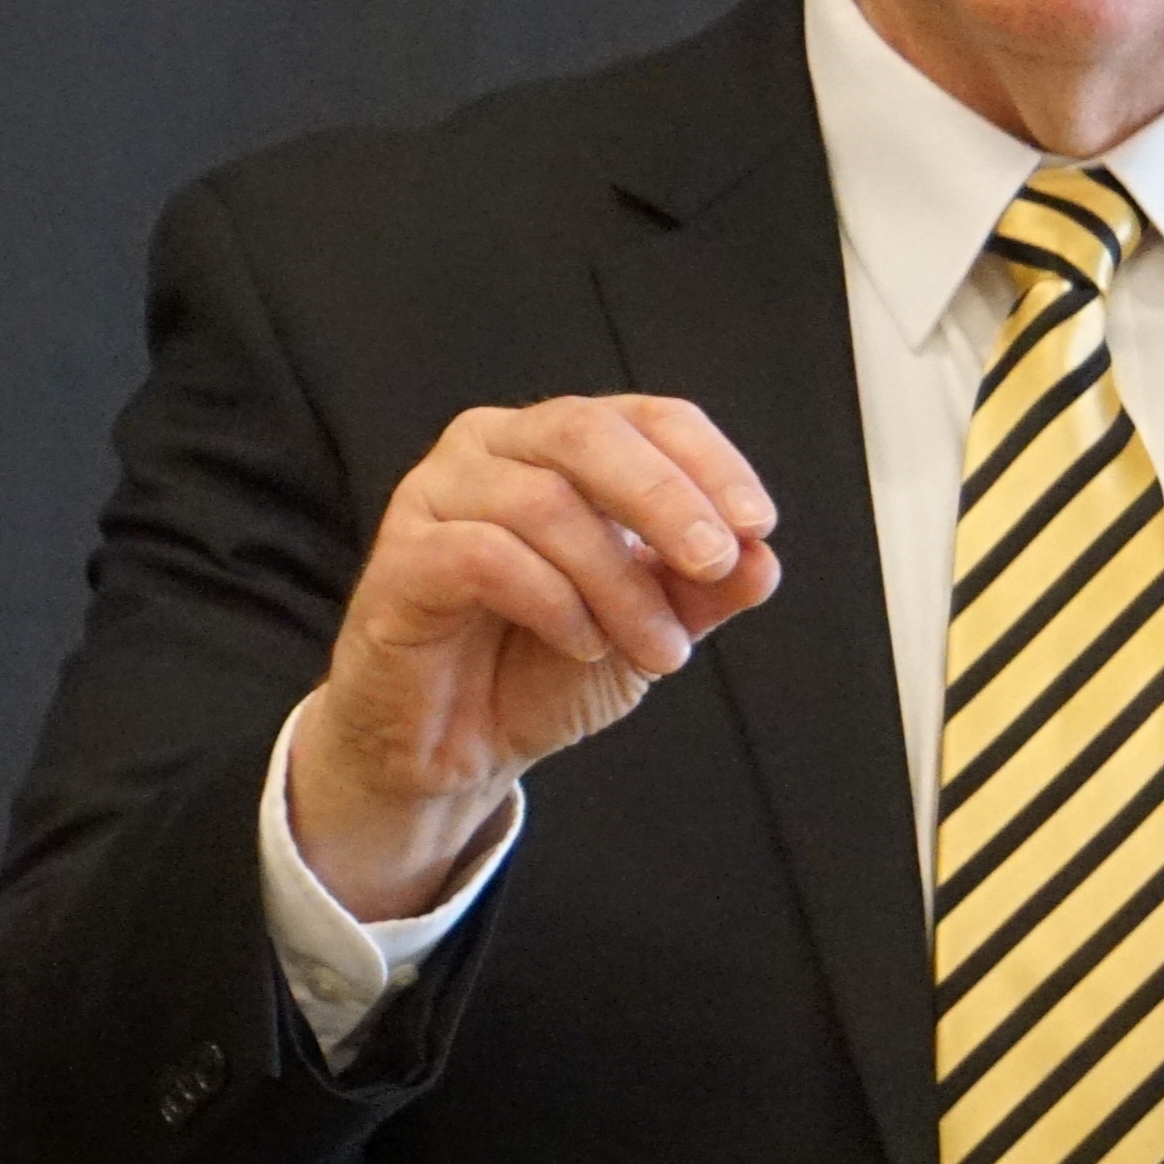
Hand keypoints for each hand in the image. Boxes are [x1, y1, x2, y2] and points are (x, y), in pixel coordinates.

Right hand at [288, 395, 779, 917]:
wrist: (459, 747)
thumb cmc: (545, 665)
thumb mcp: (653, 626)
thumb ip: (704, 591)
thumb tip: (763, 560)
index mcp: (561, 444)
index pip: (646, 416)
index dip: (708, 462)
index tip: (759, 524)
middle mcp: (494, 447)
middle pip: (586, 432)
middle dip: (666, 498)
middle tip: (715, 563)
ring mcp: (436, 495)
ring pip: (543, 502)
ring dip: (618, 582)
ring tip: (656, 649)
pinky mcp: (400, 558)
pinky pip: (483, 555)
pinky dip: (552, 602)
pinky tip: (583, 643)